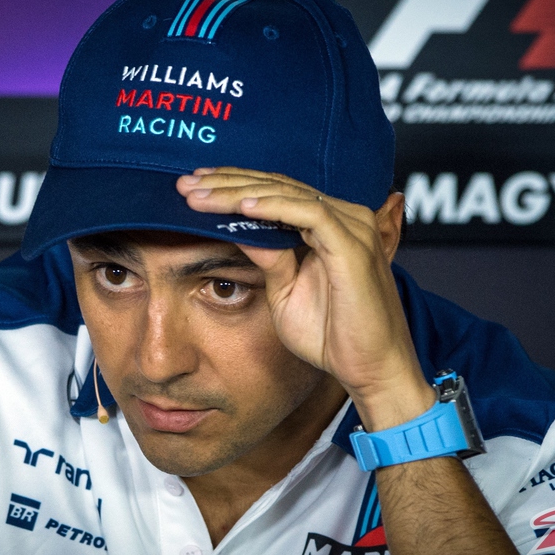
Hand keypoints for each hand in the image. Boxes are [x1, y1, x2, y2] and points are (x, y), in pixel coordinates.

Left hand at [177, 167, 434, 429]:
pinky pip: (308, 214)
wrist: (370, 370)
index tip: (192, 188)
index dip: (233, 185)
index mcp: (328, 225)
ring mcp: (351, 227)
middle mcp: (343, 217)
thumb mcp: (284, 291)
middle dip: (226, 183)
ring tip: (199, 194)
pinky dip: (274, 207)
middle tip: (184, 184)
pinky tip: (242, 205)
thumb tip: (237, 229)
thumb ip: (267, 258)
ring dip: (239, 192)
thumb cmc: (334, 336)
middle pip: (277, 186)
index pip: (276, 191)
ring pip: (287, 193)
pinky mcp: (353, 245)